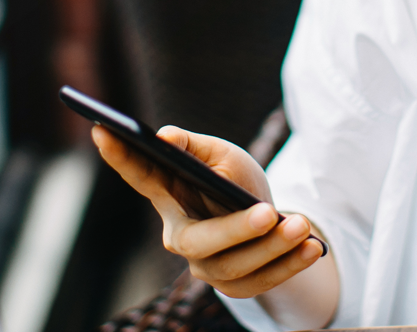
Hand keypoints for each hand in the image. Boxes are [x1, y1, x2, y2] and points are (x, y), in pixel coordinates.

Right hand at [92, 124, 324, 297]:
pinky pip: (263, 281)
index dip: (120, 157)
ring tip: (301, 225)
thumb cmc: (237, 183)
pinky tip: (314, 246)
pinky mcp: (235, 287)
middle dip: (235, 230)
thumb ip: (194, 147)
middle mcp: (180, 236)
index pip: (140, 176)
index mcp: (170, 197)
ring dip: (273, 247)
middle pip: (199, 242)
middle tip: (268, 213)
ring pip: (236, 265)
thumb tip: (166, 136)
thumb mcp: (223, 156)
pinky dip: (290, 264)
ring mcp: (206, 267)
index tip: (102, 129)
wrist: (270, 221)